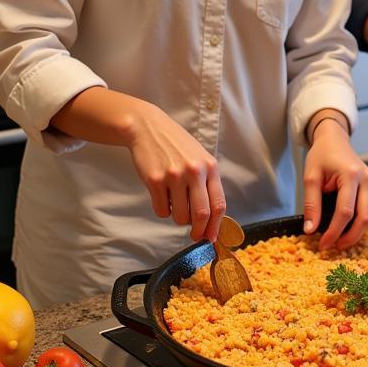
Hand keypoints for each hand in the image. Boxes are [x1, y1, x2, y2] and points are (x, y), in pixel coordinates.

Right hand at [125, 103, 225, 241]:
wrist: (149, 128)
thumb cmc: (177, 146)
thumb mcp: (200, 159)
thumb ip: (207, 183)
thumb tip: (211, 218)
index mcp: (210, 167)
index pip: (219, 204)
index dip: (216, 226)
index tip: (211, 238)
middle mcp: (194, 171)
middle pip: (201, 214)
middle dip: (199, 231)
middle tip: (194, 235)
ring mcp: (174, 175)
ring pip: (179, 216)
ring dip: (178, 218)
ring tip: (175, 204)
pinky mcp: (154, 180)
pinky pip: (161, 211)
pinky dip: (162, 210)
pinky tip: (162, 195)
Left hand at [303, 120, 367, 250]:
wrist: (334, 140)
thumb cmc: (321, 156)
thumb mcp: (310, 177)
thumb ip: (311, 204)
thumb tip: (310, 230)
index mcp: (351, 174)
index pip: (345, 212)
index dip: (334, 232)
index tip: (323, 244)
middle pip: (364, 218)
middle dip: (349, 237)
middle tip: (333, 247)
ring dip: (356, 233)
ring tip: (338, 240)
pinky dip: (360, 223)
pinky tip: (347, 229)